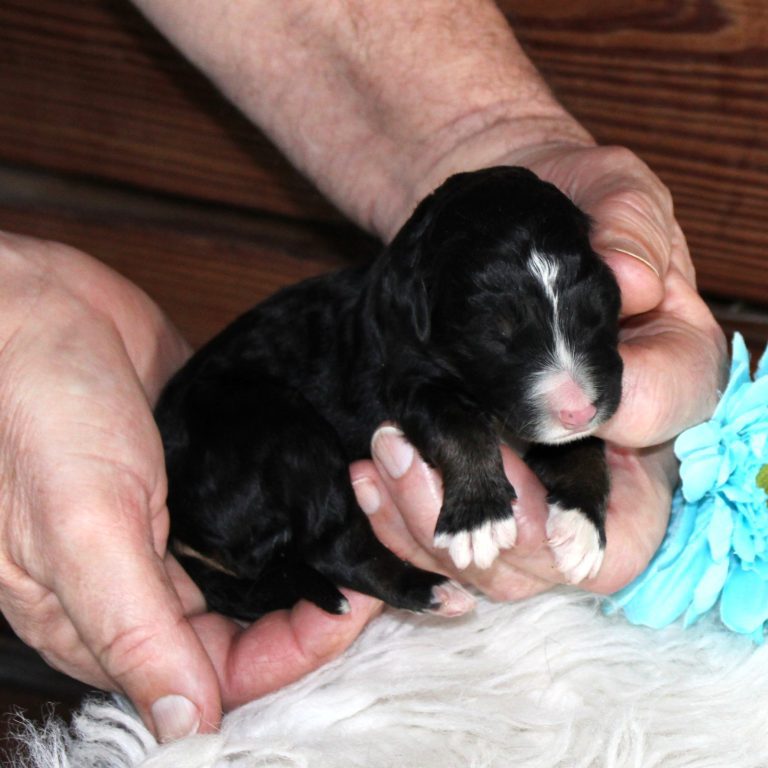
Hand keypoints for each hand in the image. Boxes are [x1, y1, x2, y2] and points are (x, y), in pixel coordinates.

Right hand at [0, 233, 380, 739]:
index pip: (221, 666)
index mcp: (110, 613)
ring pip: (270, 561)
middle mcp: (152, 575)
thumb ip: (133, 626)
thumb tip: (185, 724)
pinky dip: (308, 499)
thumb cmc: (33, 413)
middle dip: (321, 597)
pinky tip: (347, 483)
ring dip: (322, 546)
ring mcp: (185, 520)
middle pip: (256, 619)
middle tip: (379, 559)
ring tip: (371, 512)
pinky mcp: (208, 469)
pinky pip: (269, 502)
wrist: (38, 308)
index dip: (292, 650)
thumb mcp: (81, 525)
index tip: (352, 608)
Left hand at [350, 142, 726, 597]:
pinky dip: (405, 525)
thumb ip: (628, 224)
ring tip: (387, 454)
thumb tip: (630, 281)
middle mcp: (611, 454)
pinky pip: (450, 545)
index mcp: (664, 379)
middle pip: (583, 551)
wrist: (500, 236)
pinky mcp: (488, 488)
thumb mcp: (610, 191)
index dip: (616, 422)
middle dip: (510, 526)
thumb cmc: (564, 213)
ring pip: (509, 566)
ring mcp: (542, 483)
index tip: (552, 403)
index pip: (659, 427)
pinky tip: (372, 474)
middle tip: (429, 458)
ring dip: (438, 527)